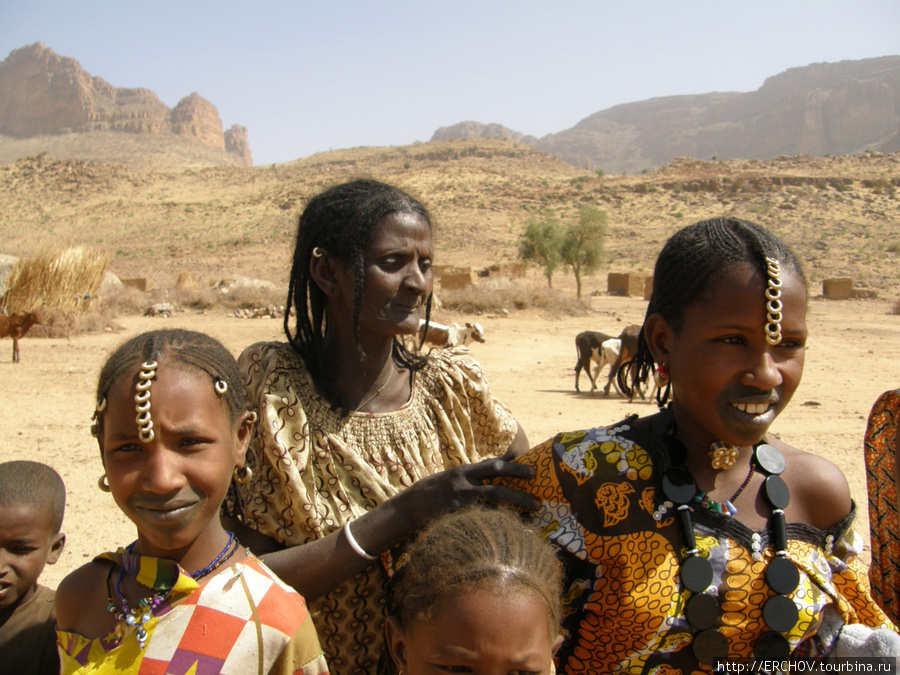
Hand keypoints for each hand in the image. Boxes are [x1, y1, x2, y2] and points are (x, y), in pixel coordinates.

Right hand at [401, 456, 538, 529]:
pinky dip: (496, 528)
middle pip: (497, 489)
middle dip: (519, 495)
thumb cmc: (440, 488)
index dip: (515, 468)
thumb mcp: (459, 474)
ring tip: (530, 520)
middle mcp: (464, 486)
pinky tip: (510, 532)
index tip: (534, 472)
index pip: (494, 467)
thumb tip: (510, 459)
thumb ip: (482, 470)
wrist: (411, 505)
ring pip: (491, 510)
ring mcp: (460, 505)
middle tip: (538, 501)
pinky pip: (480, 525)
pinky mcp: (456, 521)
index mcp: (465, 472)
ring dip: (512, 515)